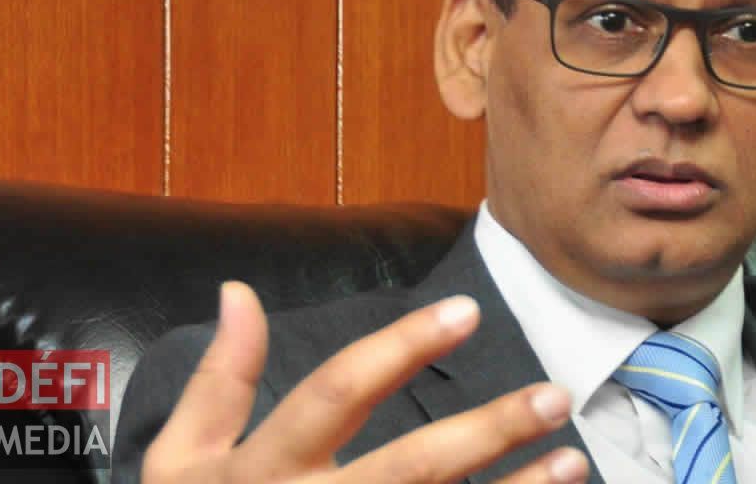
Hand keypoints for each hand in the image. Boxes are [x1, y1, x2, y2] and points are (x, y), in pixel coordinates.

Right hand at [141, 282, 588, 482]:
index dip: (402, 347)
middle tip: (554, 395)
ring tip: (574, 462)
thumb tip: (237, 290)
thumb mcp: (181, 462)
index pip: (339, 392)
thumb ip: (219, 381)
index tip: (466, 310)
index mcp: (265, 468)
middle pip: (411, 467)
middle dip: (487, 431)